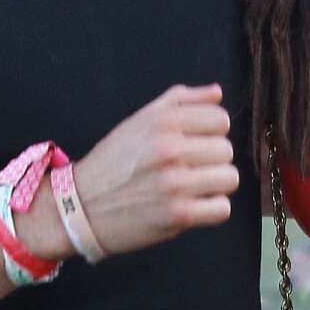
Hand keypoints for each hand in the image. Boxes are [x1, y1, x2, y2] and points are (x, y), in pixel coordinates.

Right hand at [29, 83, 239, 258]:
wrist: (80, 206)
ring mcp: (175, 183)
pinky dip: (211, 209)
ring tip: (193, 187)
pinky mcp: (178, 215)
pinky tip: (193, 206)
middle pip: (226, 150)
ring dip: (215, 185)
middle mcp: (170, 149)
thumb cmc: (112, 163)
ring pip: (229, 178)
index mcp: (162, 122)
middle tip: (189, 169)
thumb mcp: (139, 121)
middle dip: (212, 160)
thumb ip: (179, 101)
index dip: (211, 133)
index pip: (220, 120)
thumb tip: (216, 93)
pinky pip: (222, 208)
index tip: (195, 144)